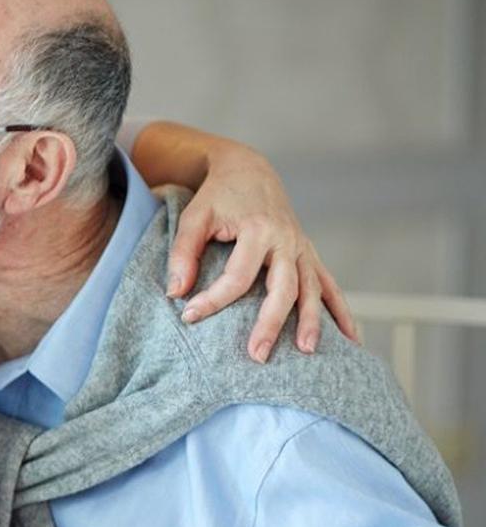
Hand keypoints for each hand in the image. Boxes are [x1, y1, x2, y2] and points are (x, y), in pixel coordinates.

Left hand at [166, 146, 358, 362]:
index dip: (213, 299)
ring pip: (313, 290)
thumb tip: (175, 293)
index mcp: (258, 229)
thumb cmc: (217, 196)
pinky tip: (351, 339)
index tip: (189, 317)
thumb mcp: (195, 217)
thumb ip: (183, 253)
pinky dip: (341, 312)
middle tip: (257, 355)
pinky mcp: (308, 255)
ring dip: (312, 322)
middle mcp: (287, 240)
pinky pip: (330, 286)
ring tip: (306, 352)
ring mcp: (302, 248)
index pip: (238, 276)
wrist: (249, 171)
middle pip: (284, 288)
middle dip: (272, 323)